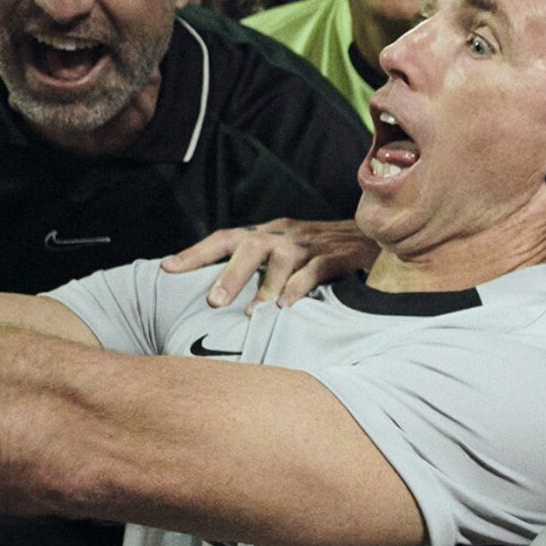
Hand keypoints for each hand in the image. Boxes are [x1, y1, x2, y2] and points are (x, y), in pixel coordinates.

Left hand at [160, 218, 378, 306]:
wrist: (380, 235)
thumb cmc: (328, 251)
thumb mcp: (292, 252)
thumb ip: (265, 267)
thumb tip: (226, 294)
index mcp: (270, 232)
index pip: (226, 237)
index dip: (196, 253)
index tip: (166, 270)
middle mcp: (286, 234)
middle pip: (249, 246)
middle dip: (229, 275)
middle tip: (212, 302)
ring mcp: (313, 243)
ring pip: (280, 259)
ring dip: (263, 287)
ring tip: (251, 313)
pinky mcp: (340, 255)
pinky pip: (315, 270)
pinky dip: (299, 288)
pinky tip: (287, 307)